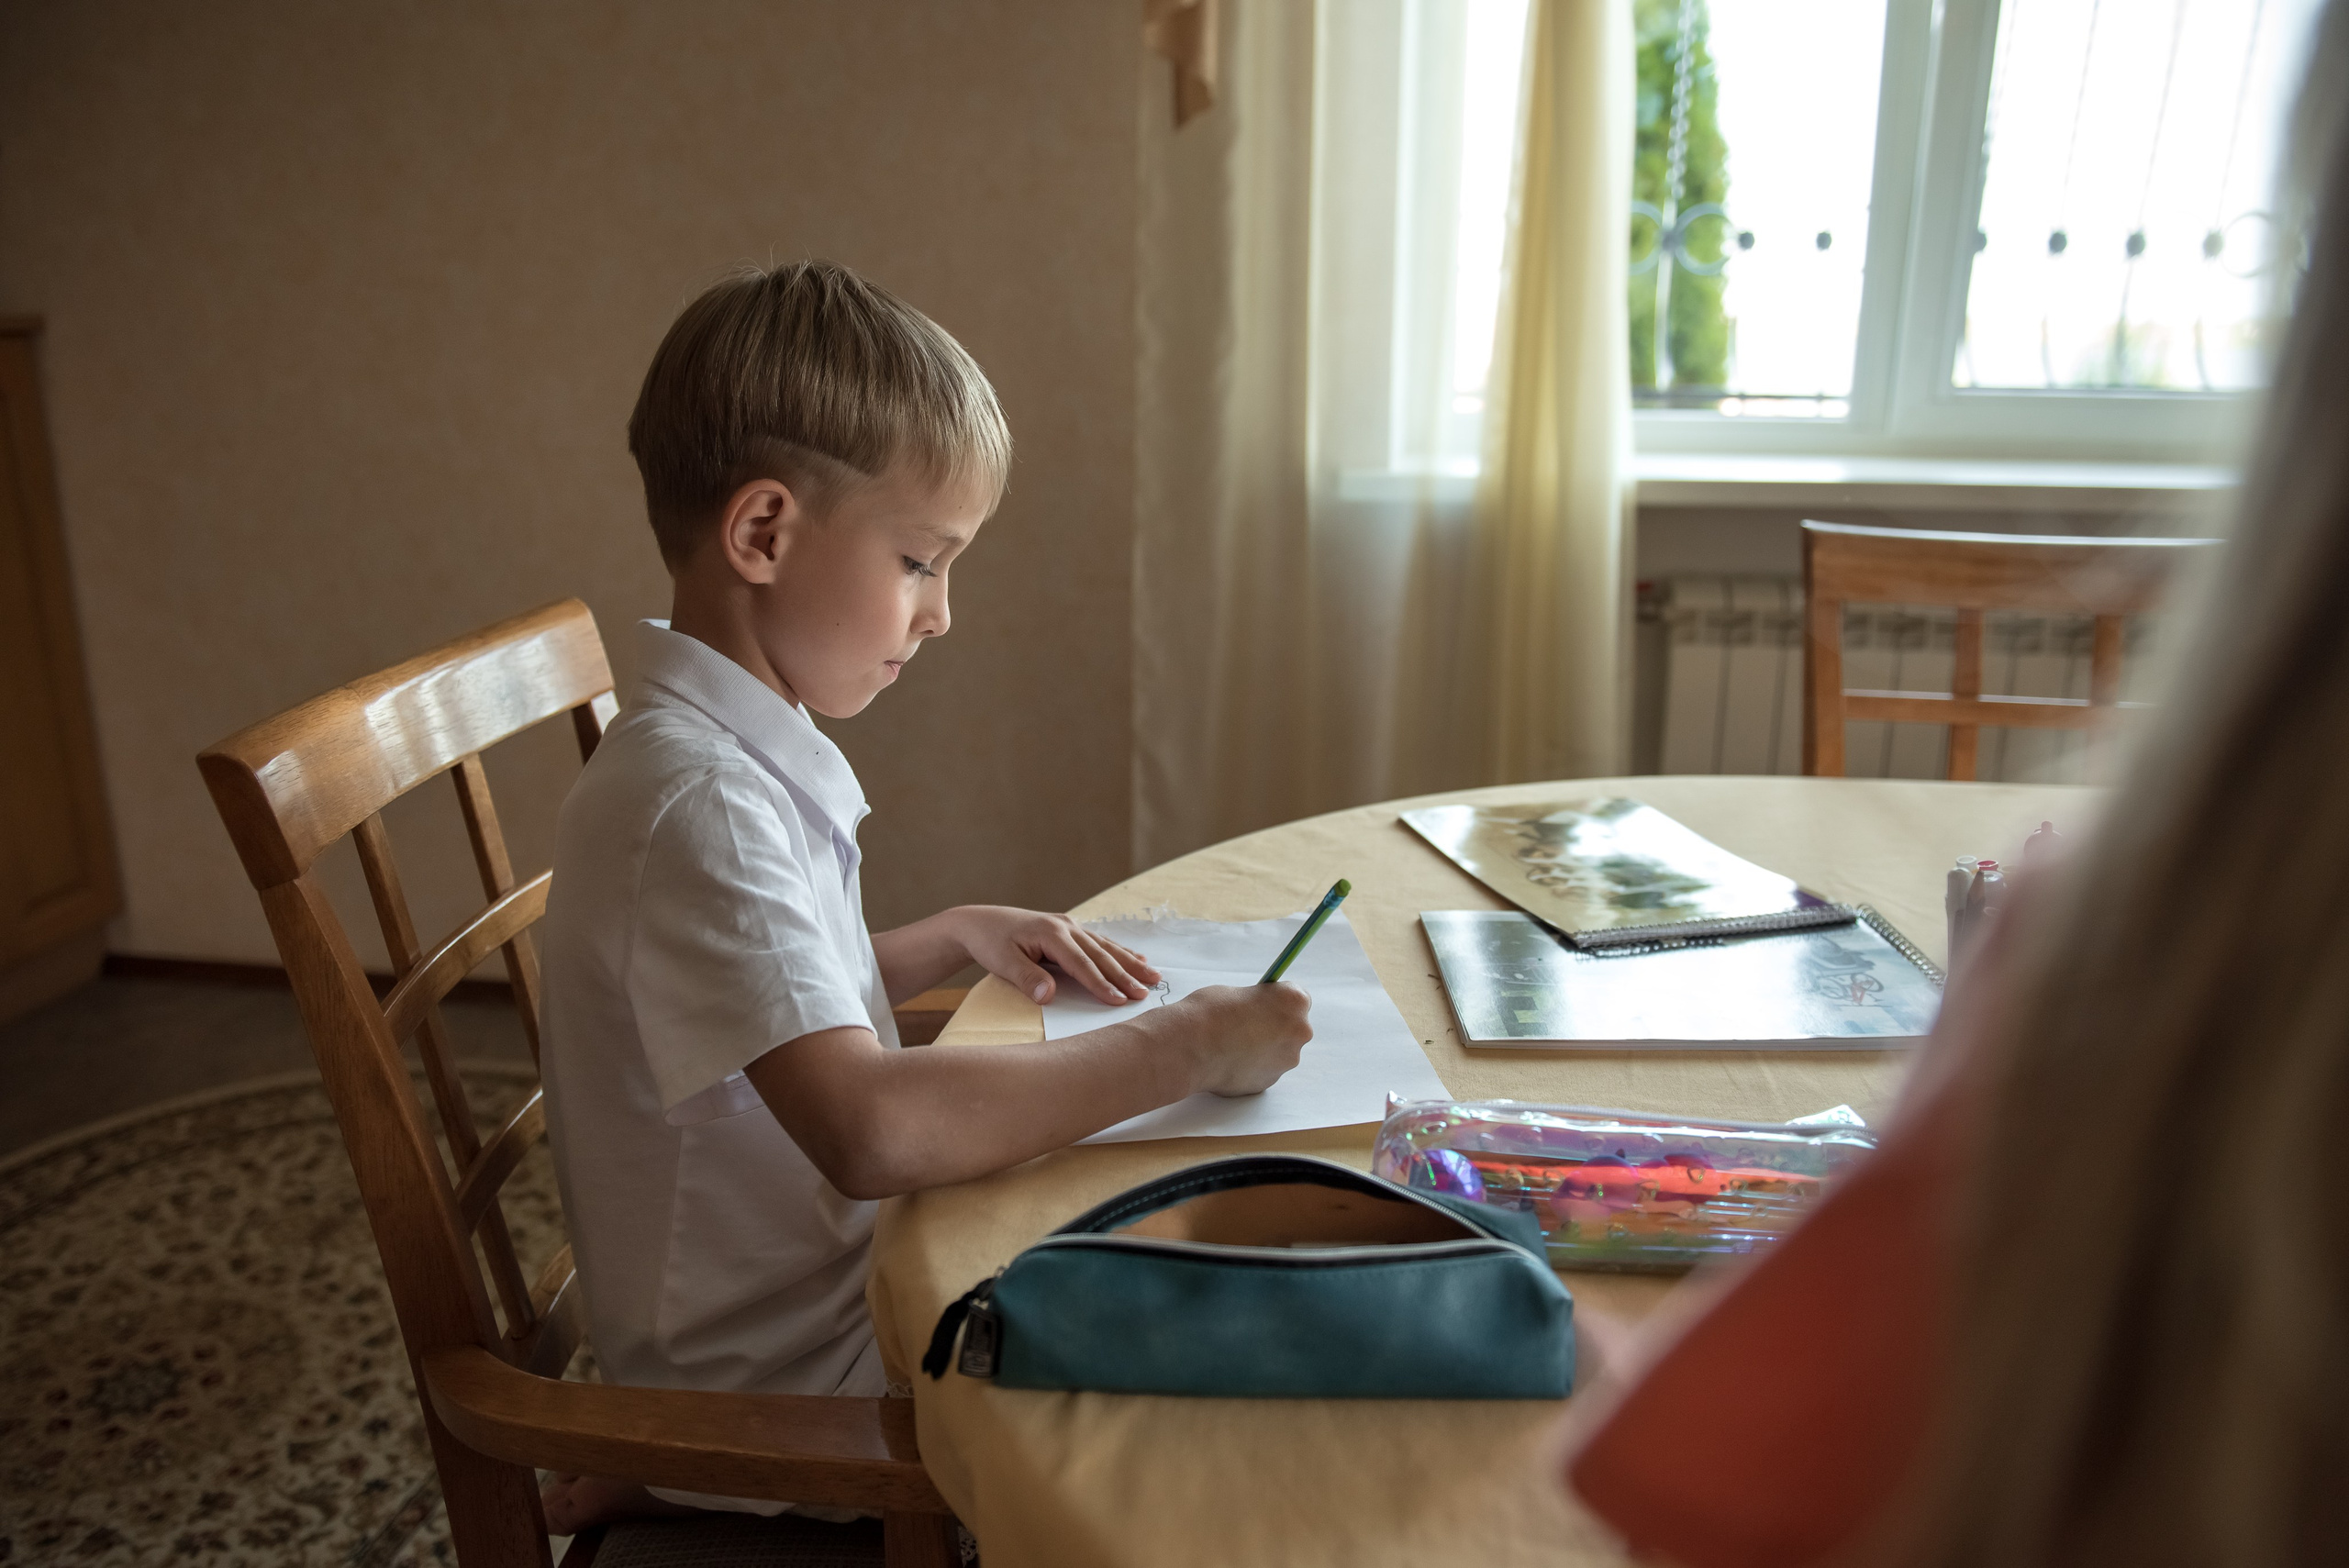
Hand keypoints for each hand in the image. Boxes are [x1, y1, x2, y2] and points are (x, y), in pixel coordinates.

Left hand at [949, 905, 1161, 1005]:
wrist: (979, 923)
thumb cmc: (990, 943)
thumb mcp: (1002, 963)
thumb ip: (1027, 978)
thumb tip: (1049, 995)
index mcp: (1051, 933)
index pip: (1081, 964)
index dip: (1101, 984)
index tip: (1119, 1001)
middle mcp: (1065, 926)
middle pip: (1100, 954)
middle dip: (1125, 974)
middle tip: (1146, 992)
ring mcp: (1069, 926)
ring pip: (1105, 946)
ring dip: (1130, 962)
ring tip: (1153, 976)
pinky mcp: (1069, 929)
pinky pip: (1100, 942)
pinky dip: (1119, 951)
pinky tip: (1137, 958)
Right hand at [1159, 983, 1312, 1096]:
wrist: (1189, 1047)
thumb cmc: (1209, 1011)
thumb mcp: (1239, 993)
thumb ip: (1258, 1004)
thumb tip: (1258, 1015)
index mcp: (1294, 1001)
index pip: (1299, 998)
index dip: (1278, 1001)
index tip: (1264, 1004)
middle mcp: (1299, 1031)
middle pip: (1293, 1027)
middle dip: (1275, 1027)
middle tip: (1246, 1026)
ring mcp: (1286, 1060)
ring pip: (1279, 1051)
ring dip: (1263, 1049)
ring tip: (1232, 1046)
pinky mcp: (1269, 1082)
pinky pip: (1264, 1070)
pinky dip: (1251, 1066)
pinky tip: (1229, 1061)